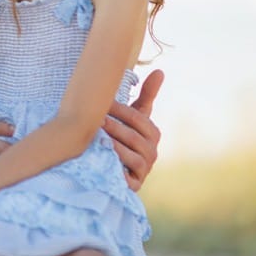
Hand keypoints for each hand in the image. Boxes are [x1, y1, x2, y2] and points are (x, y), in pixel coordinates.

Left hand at [104, 69, 162, 190]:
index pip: (138, 118)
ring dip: (112, 144)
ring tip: (95, 135)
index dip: (120, 110)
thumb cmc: (123, 134)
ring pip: (130, 154)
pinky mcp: (134, 184)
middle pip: (133, 137)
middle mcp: (152, 152)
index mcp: (153, 133)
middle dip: (114, 126)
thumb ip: (146, 95)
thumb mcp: (134, 115)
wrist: (115, 165)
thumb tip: (160, 70)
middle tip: (95, 118)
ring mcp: (144, 169)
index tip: (102, 102)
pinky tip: (101, 156)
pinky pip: (126, 174)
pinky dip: (115, 164)